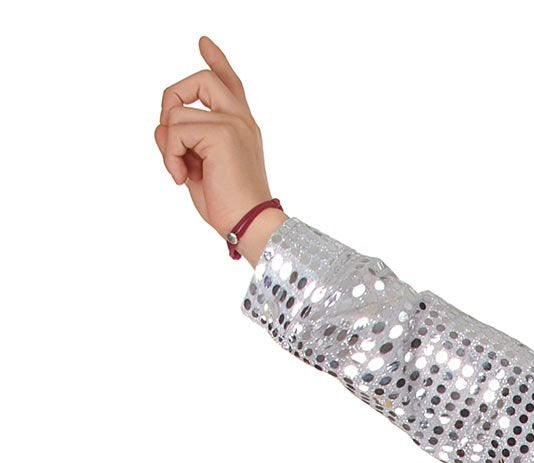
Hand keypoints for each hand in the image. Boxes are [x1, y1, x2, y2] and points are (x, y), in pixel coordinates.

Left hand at [154, 36, 279, 259]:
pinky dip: (169, 155)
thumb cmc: (230, 207)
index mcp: (242, 127)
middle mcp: (241, 120)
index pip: (229, 84)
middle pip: (201, 80)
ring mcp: (233, 123)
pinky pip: (175, 130)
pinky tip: (181, 177)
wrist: (251, 226)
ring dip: (168, 144)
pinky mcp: (222, 133)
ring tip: (180, 171)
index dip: (216, 61)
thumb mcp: (198, 168)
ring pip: (178, 111)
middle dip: (173, 99)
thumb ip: (183, 142)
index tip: (203, 43)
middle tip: (168, 132)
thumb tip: (160, 128)